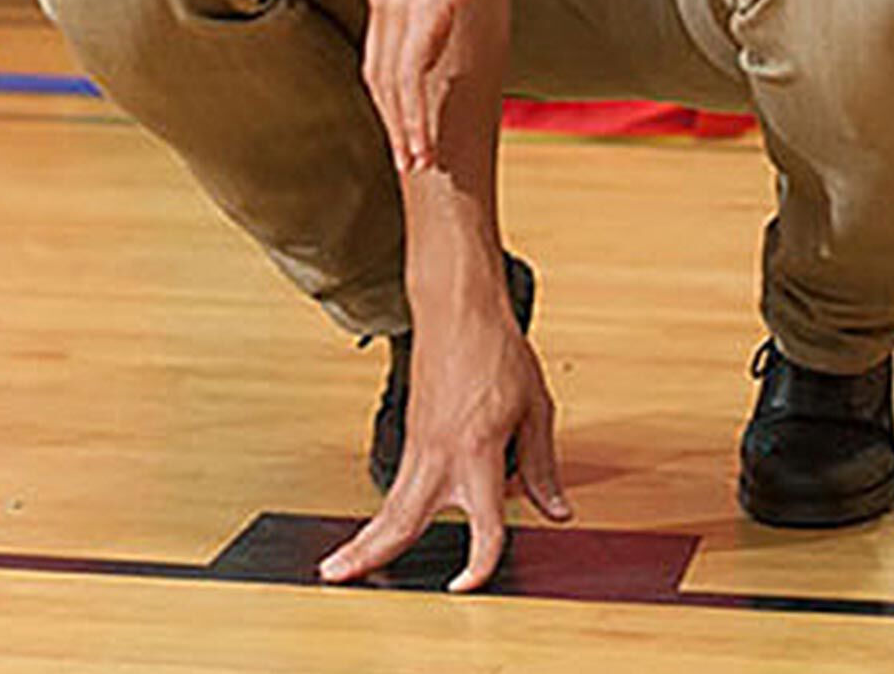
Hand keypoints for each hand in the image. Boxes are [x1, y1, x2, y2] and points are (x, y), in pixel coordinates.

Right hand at [318, 299, 571, 593]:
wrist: (460, 311)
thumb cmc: (498, 352)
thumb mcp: (535, 408)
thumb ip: (542, 467)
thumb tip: (557, 512)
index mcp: (478, 451)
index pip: (483, 523)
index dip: (480, 561)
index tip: (468, 582)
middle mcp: (441, 454)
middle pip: (402, 519)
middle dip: (369, 554)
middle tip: (338, 579)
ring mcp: (420, 445)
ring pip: (388, 503)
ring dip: (363, 538)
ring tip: (336, 568)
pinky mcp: (412, 435)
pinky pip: (396, 484)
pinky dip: (382, 512)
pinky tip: (378, 529)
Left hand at [364, 0, 524, 174]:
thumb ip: (435, 5)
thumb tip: (437, 36)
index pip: (377, 62)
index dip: (387, 104)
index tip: (401, 135)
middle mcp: (386, 2)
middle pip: (379, 78)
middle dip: (393, 124)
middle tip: (408, 162)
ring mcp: (404, 4)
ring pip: (394, 81)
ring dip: (406, 124)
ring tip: (420, 158)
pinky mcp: (428, 5)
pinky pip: (415, 67)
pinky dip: (418, 103)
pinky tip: (427, 126)